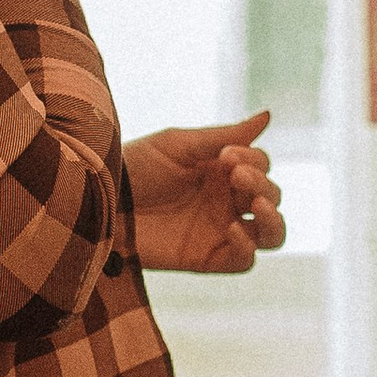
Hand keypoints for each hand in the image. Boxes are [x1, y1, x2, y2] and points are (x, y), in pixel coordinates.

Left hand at [126, 114, 287, 274]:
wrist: (102, 201)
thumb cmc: (135, 166)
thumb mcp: (180, 144)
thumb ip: (226, 135)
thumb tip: (268, 115)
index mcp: (221, 171)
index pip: (262, 166)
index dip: (255, 161)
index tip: (227, 156)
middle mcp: (225, 201)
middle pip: (271, 196)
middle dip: (262, 184)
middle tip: (236, 175)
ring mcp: (219, 231)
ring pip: (271, 234)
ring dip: (274, 219)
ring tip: (257, 205)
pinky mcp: (207, 258)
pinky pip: (244, 261)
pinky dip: (247, 246)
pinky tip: (232, 229)